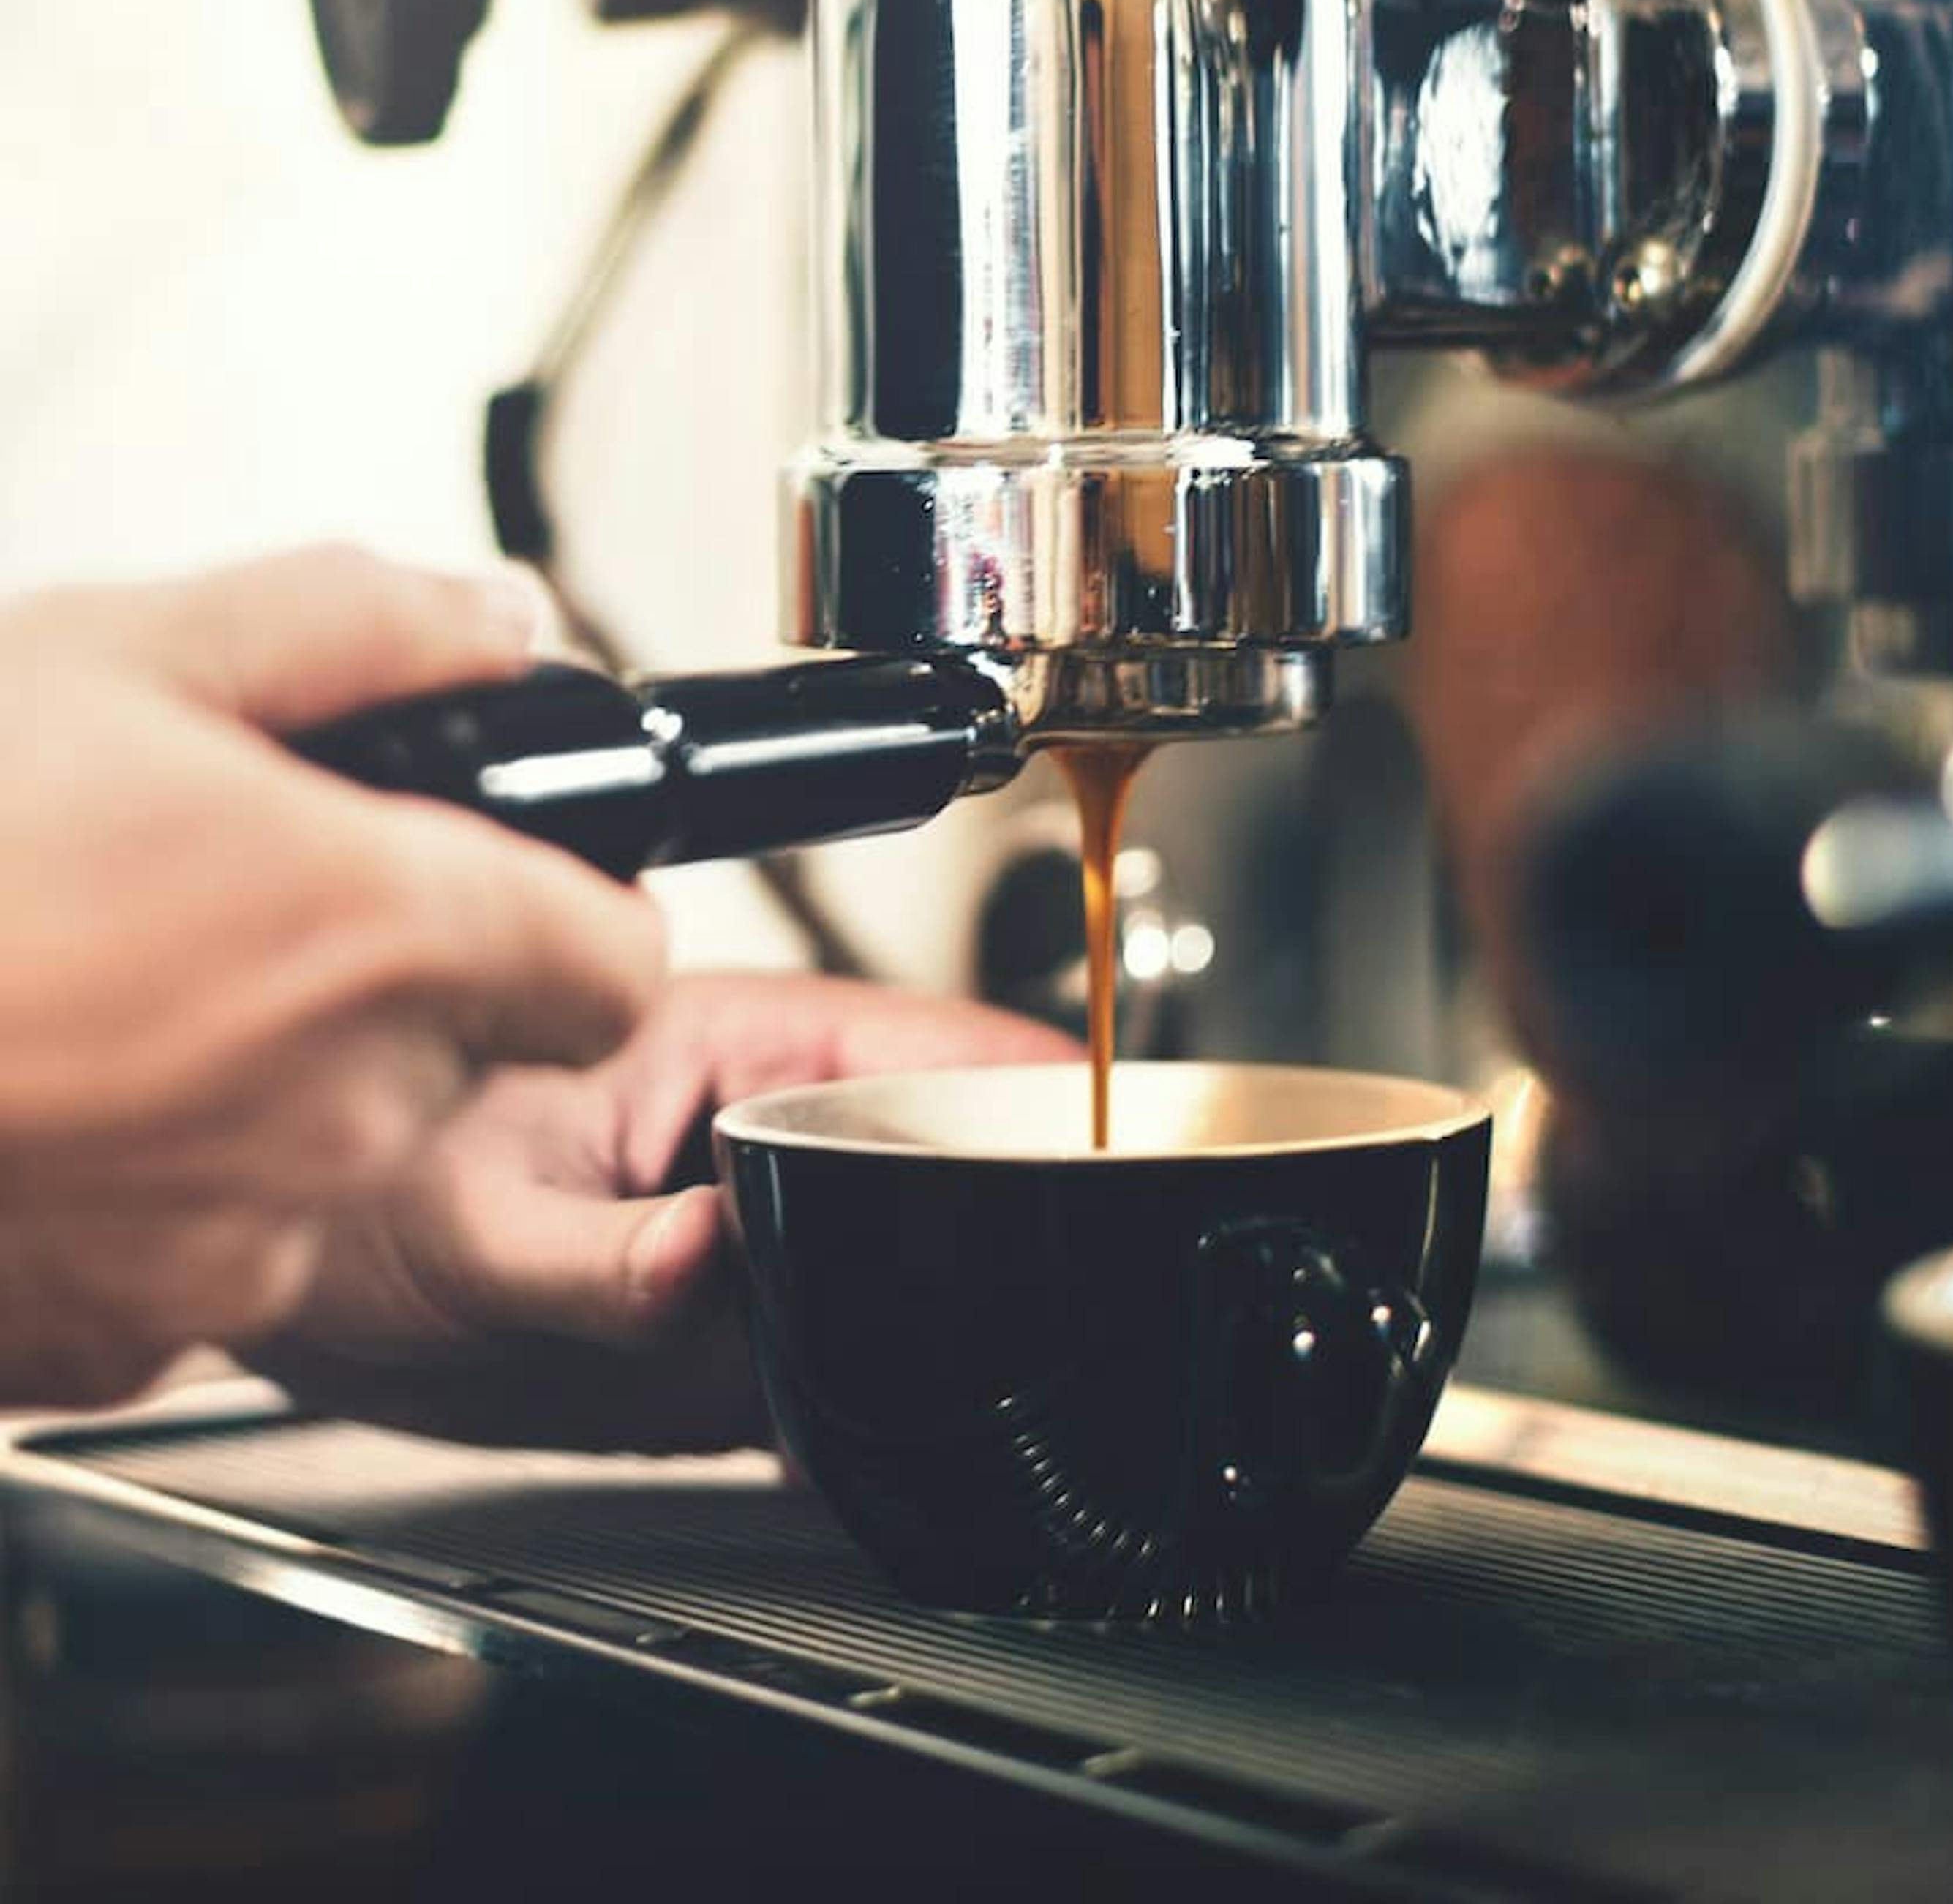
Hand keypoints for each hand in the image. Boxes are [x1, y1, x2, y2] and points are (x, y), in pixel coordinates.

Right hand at [0, 548, 662, 1407]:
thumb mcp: (119, 655)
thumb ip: (354, 624)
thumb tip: (495, 621)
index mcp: (376, 932)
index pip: (612, 966)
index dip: (571, 916)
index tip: (512, 890)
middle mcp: (336, 1108)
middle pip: (469, 1054)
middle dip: (391, 987)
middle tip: (233, 917)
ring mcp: (230, 1247)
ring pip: (330, 1160)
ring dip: (262, 1092)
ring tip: (104, 1001)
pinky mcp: (122, 1341)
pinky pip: (201, 1257)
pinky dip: (152, 1194)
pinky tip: (47, 1106)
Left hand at [241, 971, 1074, 1450]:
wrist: (312, 1288)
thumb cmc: (370, 1202)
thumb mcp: (471, 1238)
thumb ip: (596, 1263)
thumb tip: (707, 1259)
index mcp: (745, 1046)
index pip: (952, 1047)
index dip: (1053, 1098)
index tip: (1112, 1161)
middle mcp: (782, 1124)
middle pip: (970, 1152)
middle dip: (1021, 1219)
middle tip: (1058, 1305)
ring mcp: (781, 1218)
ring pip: (930, 1250)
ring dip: (964, 1308)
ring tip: (986, 1372)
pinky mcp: (760, 1313)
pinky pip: (868, 1337)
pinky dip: (899, 1386)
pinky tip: (900, 1435)